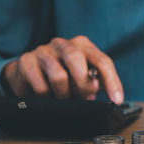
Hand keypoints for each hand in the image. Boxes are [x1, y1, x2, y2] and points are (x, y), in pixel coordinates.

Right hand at [2, 36, 123, 104]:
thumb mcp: (84, 77)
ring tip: (65, 98)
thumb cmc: (64, 75)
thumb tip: (101, 91)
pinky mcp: (26, 62)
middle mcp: (64, 43)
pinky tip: (48, 96)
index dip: (112, 81)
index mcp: (83, 45)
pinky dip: (47, 96)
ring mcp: (43, 50)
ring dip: (64, 94)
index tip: (116, 100)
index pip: (102, 60)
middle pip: (77, 60)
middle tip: (86, 99)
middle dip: (84, 85)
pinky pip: (40, 85)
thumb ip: (96, 82)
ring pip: (58, 76)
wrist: (28, 73)